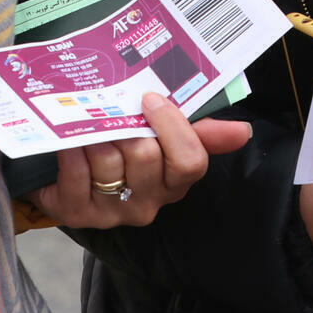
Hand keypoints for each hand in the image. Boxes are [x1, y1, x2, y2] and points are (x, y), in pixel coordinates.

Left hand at [35, 91, 252, 228]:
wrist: (67, 169)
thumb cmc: (121, 145)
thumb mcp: (162, 134)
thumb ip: (201, 131)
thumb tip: (244, 131)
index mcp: (174, 181)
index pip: (191, 162)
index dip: (172, 126)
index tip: (150, 98)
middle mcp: (148, 203)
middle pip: (146, 156)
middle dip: (126, 126)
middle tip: (113, 110)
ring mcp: (113, 211)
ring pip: (110, 163)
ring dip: (96, 136)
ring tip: (90, 126)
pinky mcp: (77, 214)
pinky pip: (78, 174)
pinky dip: (73, 152)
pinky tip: (70, 144)